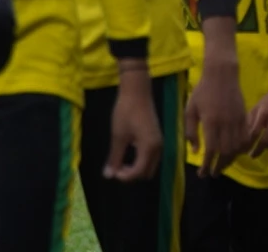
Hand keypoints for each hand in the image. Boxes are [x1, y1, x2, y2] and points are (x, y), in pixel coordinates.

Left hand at [107, 65, 163, 180]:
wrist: (137, 91)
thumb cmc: (126, 112)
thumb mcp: (118, 136)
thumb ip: (115, 157)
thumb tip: (108, 175)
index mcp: (149, 148)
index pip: (138, 172)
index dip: (125, 177)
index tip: (112, 172)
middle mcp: (158, 147)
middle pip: (147, 172)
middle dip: (132, 174)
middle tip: (117, 167)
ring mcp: (159, 142)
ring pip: (150, 165)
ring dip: (137, 168)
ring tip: (121, 161)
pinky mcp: (156, 136)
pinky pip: (151, 156)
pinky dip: (141, 159)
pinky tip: (129, 150)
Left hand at [186, 50, 248, 176]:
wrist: (222, 73)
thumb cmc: (202, 90)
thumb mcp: (190, 109)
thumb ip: (190, 131)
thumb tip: (194, 151)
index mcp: (211, 122)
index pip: (211, 150)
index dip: (207, 165)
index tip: (202, 173)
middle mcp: (226, 123)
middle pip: (226, 152)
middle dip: (219, 166)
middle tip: (212, 173)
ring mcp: (237, 120)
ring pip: (237, 147)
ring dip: (230, 160)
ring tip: (223, 165)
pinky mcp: (244, 116)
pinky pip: (246, 137)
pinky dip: (241, 148)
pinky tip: (235, 153)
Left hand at [246, 71, 267, 156]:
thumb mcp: (258, 106)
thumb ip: (250, 121)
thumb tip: (241, 137)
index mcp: (264, 112)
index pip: (254, 133)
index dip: (249, 143)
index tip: (244, 150)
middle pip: (265, 141)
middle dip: (258, 150)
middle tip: (252, 155)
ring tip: (264, 146)